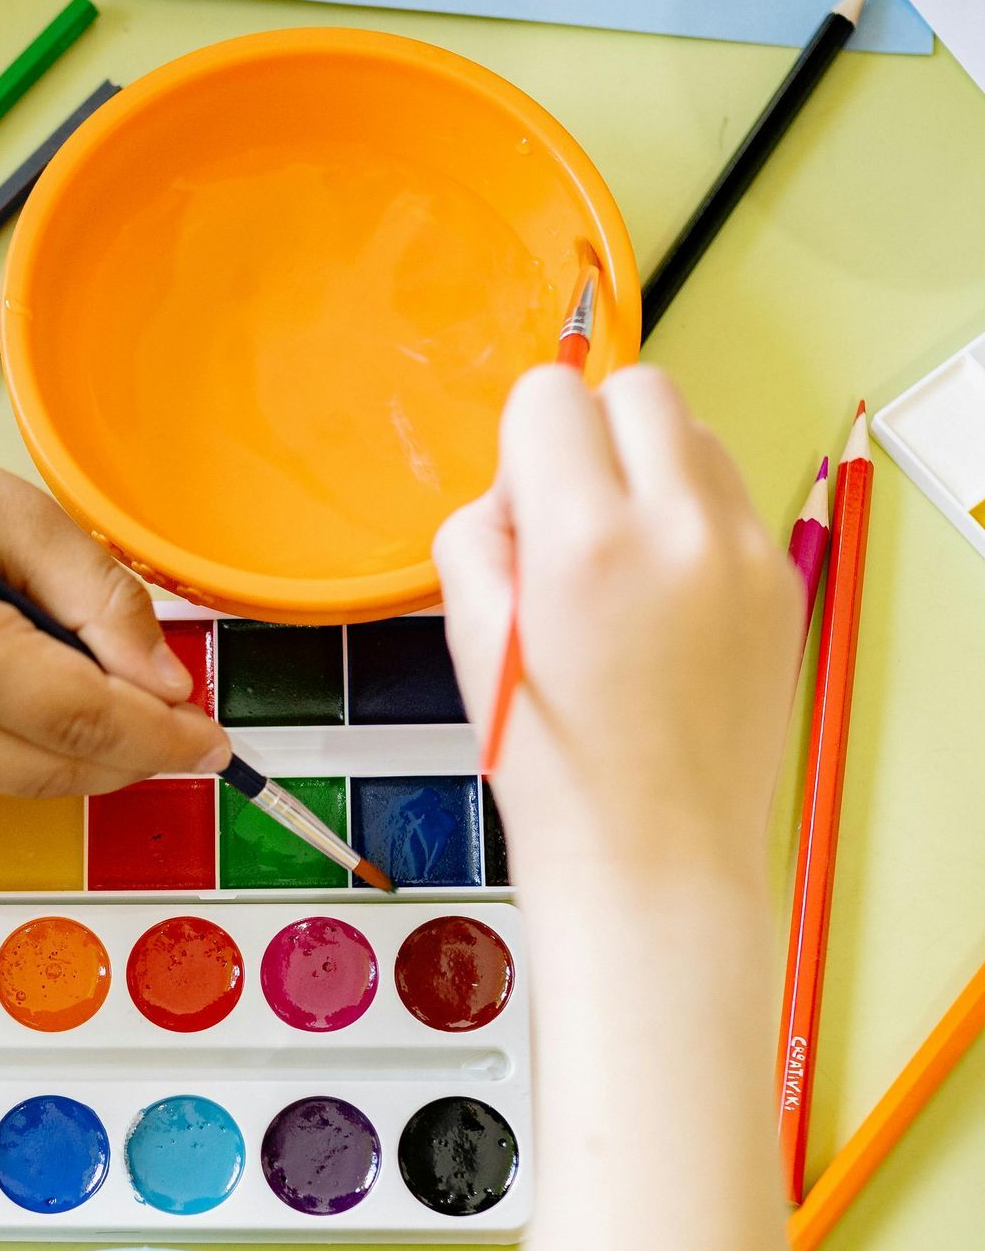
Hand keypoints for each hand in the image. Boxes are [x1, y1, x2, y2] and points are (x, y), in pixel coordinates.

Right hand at [0, 394, 226, 793]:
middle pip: (62, 773)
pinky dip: (26, 742)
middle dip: (136, 753)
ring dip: (82, 749)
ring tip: (104, 682)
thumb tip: (166, 685)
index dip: (165, 738)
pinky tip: (31, 684)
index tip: (217, 739)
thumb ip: (99, 598)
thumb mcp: (9, 512)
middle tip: (184, 718)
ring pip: (24, 783)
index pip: (86, 723)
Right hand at [434, 365, 800, 890]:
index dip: (522, 444)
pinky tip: (663, 604)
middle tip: (570, 520)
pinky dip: (691, 523)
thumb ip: (478, 534)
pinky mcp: (782, 584)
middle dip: (592, 434)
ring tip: (620, 564)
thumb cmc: (552, 770)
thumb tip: (515, 491)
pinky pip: (731, 502)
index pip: (552, 395)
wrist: (652, 861)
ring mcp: (745, 554)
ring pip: (697, 435)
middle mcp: (678, 529)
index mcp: (585, 540)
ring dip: (650, 469)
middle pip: (639, 390)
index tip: (521, 509)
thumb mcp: (469, 639)